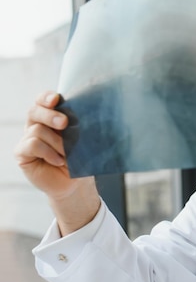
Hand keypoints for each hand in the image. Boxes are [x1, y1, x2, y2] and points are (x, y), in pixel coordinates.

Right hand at [14, 91, 99, 233]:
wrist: (74, 183)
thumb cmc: (80, 159)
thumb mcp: (82, 140)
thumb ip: (79, 127)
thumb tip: (88, 115)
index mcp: (50, 118)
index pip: (43, 101)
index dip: (47, 97)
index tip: (56, 99)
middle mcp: (36, 126)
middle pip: (35, 111)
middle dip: (50, 115)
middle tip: (64, 123)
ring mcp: (27, 139)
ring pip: (37, 130)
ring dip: (56, 142)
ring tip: (67, 154)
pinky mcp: (22, 153)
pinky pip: (32, 145)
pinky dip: (48, 152)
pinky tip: (59, 161)